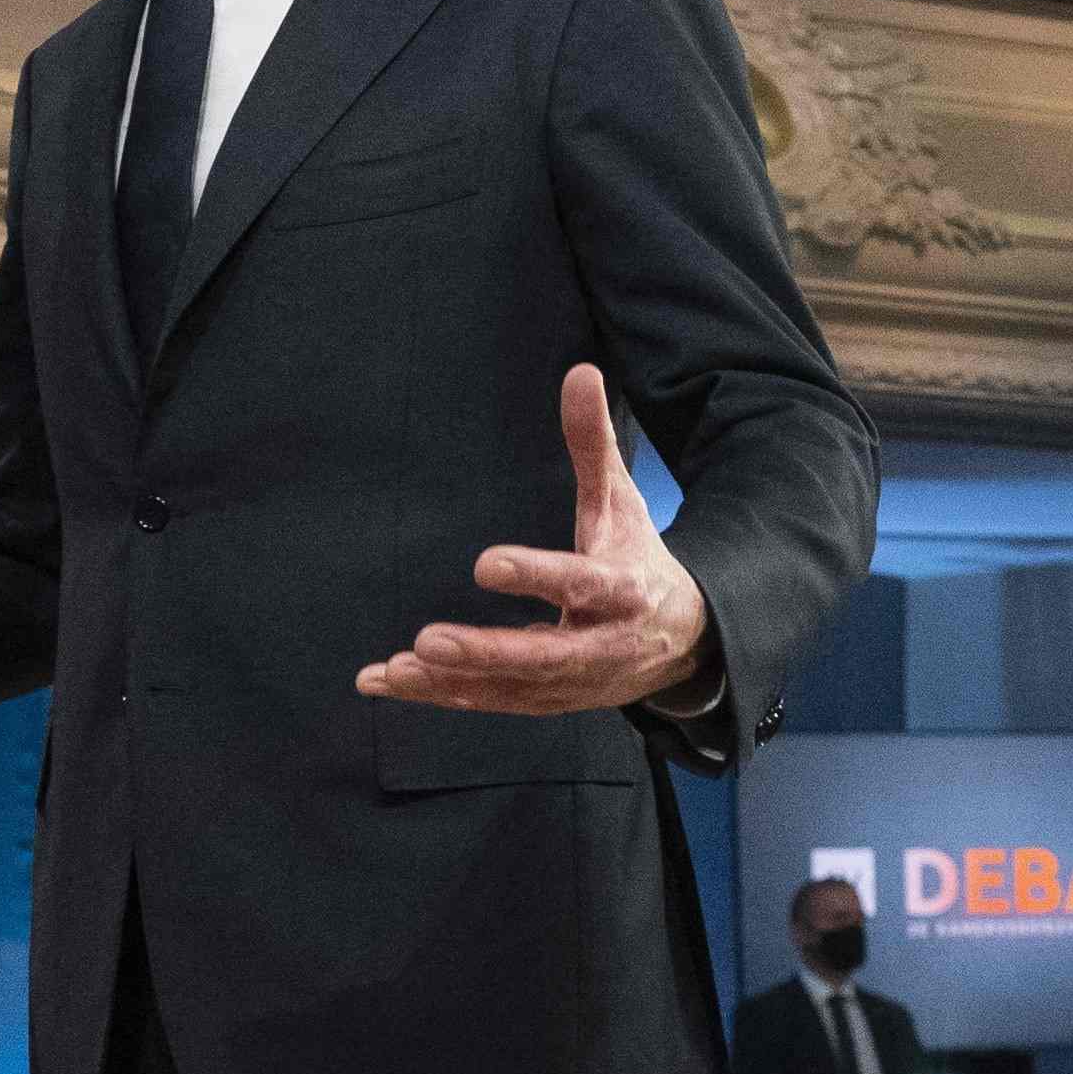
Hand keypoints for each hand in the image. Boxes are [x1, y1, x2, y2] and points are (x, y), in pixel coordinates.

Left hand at [357, 363, 712, 718]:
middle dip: (484, 652)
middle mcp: (600, 644)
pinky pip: (492, 702)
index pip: (578, 582)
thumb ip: (594, 445)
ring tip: (394, 669)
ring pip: (510, 687)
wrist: (683, 642)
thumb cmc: (636, 558)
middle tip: (426, 640)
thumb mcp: (622, 502)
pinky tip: (390, 682)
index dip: (536, 575)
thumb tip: (581, 371)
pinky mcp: (549, 701)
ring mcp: (574, 682)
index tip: (485, 564)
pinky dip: (442, 695)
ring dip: (451, 681)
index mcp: (623, 590)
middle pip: (541, 655)